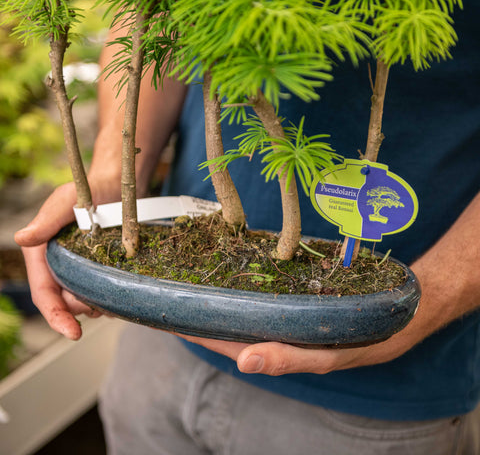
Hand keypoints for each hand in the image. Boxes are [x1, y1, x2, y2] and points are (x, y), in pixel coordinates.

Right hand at [15, 182, 104, 339]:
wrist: (114, 186)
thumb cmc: (86, 190)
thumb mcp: (65, 201)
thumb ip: (47, 220)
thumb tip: (23, 238)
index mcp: (43, 254)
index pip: (44, 293)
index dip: (56, 316)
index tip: (73, 333)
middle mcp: (58, 266)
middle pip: (66, 303)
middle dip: (82, 310)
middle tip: (103, 305)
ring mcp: (79, 269)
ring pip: (85, 301)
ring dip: (97, 305)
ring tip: (114, 298)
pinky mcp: (98, 269)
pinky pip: (102, 292)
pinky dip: (109, 297)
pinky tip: (121, 292)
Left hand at [177, 254, 455, 374]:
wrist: (401, 309)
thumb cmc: (366, 339)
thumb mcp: (329, 354)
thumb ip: (289, 359)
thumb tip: (244, 361)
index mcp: (282, 350)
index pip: (229, 343)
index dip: (201, 331)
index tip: (171, 316)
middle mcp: (281, 332)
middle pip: (233, 325)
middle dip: (205, 312)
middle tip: (176, 292)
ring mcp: (288, 314)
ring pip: (248, 309)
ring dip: (224, 298)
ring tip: (198, 281)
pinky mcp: (298, 298)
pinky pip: (267, 294)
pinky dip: (249, 286)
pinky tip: (238, 274)